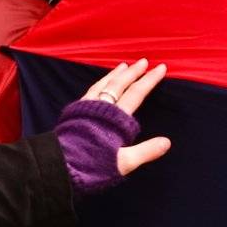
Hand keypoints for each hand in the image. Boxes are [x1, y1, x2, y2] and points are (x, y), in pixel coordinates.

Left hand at [80, 58, 171, 175]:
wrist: (60, 164)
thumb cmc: (92, 165)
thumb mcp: (122, 162)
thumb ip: (145, 151)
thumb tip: (167, 142)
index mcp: (115, 119)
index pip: (136, 93)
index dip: (149, 80)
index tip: (160, 68)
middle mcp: (100, 108)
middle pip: (119, 84)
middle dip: (133, 72)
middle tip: (144, 61)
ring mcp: (85, 108)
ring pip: (103, 84)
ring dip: (115, 74)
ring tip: (123, 66)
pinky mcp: (75, 112)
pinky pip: (91, 90)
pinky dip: (100, 82)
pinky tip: (101, 82)